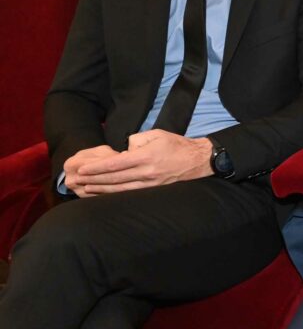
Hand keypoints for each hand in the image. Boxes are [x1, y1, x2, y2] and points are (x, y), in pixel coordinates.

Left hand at [71, 130, 212, 194]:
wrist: (198, 160)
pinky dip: (115, 194)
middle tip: (78, 180)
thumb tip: (125, 149)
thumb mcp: (157, 134)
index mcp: (146, 157)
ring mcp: (150, 183)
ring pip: (120, 188)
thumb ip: (137, 140)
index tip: (84, 169)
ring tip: (86, 188)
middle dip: (94, 179)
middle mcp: (147, 172)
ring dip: (101, 189)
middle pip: (115, 178)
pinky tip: (105, 194)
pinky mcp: (153, 189)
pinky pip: (130, 193)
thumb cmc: (177, 144)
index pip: (116, 164)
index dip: (97, 168)